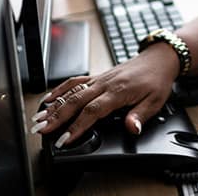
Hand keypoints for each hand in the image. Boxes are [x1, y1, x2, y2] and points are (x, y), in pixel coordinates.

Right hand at [31, 43, 178, 146]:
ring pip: (72, 91)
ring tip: (39, 118)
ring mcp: (100, 78)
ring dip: (54, 105)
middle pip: (76, 100)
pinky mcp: (98, 76)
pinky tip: (48, 98)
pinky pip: (75, 81)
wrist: (159, 59)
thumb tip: (131, 128)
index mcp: (119, 91)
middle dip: (57, 117)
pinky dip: (60, 89)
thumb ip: (140, 116)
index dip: (78, 126)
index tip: (65, 139)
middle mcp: (106, 83)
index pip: (93, 111)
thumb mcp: (155, 101)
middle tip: (41, 130)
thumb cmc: (156, 80)